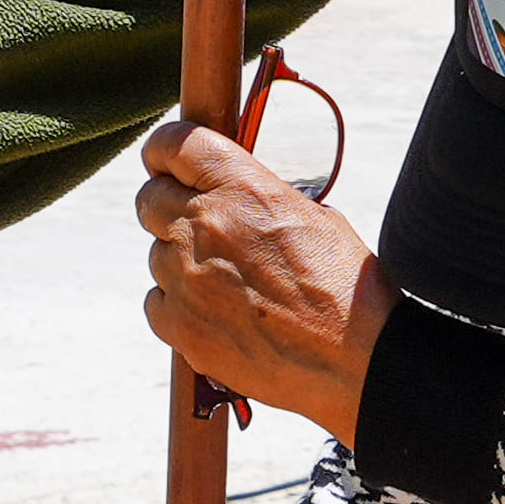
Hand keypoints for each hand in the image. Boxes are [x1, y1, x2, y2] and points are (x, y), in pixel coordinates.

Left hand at [128, 116, 383, 437]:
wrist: (354, 359)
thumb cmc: (345, 287)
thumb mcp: (312, 215)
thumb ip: (259, 197)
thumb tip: (235, 194)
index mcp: (242, 187)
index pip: (173, 145)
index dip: (164, 152)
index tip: (165, 162)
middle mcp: (204, 226)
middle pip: (150, 199)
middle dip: (168, 206)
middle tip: (197, 225)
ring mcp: (186, 278)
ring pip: (156, 254)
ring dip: (181, 262)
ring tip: (228, 284)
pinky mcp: (180, 326)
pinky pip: (157, 301)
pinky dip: (179, 306)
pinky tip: (217, 313)